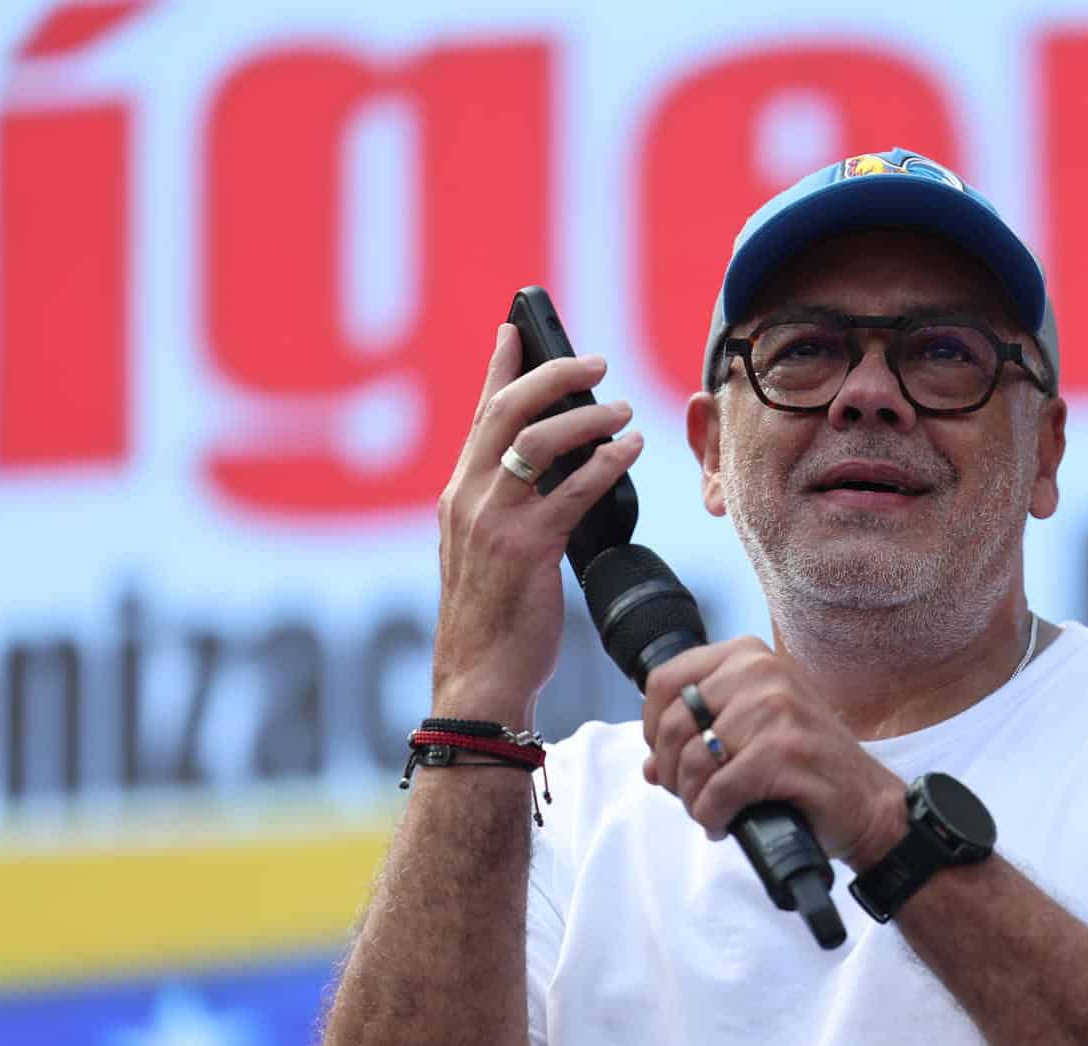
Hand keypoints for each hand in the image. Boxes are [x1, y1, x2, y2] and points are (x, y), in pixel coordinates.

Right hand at [432, 324, 643, 722]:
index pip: (479, 416)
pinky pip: (572, 491)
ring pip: (538, 443)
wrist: (481, 676)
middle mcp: (468, 499)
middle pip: (505, 412)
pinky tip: (629, 451)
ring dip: (587, 417)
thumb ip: (504, 507)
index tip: (516, 328)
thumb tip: (549, 471)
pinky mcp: (527, 549)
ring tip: (622, 410)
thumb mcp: (485, 552)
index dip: (499, 368)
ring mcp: (494, 522)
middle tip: (595, 361)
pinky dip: (605, 463)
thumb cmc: (494, 619)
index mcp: (458, 495)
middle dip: (551, 376)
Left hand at [640, 638, 909, 870]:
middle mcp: (762, 672)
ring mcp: (776, 709)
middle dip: (672, 771)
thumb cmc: (808, 765)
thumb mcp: (753, 732)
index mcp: (748, 657)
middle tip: (692, 795)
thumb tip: (649, 767)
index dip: (652, 726)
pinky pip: (717, 791)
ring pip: (692, 761)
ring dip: (693, 800)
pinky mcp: (784, 752)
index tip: (668, 755)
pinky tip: (725, 823)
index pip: (664, 680)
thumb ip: (699, 736)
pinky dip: (712, 816)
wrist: (867, 802)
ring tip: (713, 811)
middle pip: (673, 724)